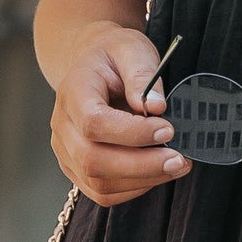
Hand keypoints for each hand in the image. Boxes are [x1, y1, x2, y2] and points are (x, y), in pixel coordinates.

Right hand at [51, 20, 192, 206]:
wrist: (94, 64)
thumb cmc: (114, 56)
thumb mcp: (132, 49)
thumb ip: (142, 74)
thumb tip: (156, 107)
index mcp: (73, 92)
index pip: (94, 123)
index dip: (132, 133)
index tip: (168, 129)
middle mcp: (63, 126)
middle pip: (93, 160)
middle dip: (142, 166)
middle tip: (179, 159)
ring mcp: (67, 151)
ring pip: (99, 183)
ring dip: (143, 180)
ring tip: (178, 165)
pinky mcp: (78, 169)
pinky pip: (103, 192)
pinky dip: (134, 188)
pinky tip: (158, 172)